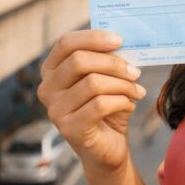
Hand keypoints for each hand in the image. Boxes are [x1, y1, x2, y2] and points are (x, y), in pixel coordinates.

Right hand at [38, 30, 145, 176]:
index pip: (66, 43)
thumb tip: (121, 41)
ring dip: (123, 85)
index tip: (120, 40)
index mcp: (52, 70)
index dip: (93, 38)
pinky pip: (100, 105)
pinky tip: (129, 105)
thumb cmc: (107, 107)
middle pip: (79, 61)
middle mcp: (47, 88)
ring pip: (93, 83)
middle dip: (113, 63)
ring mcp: (54, 110)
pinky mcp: (69, 129)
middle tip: (135, 72)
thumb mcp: (106, 78)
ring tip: (136, 91)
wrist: (108, 146)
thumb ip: (107, 59)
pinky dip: (122, 102)